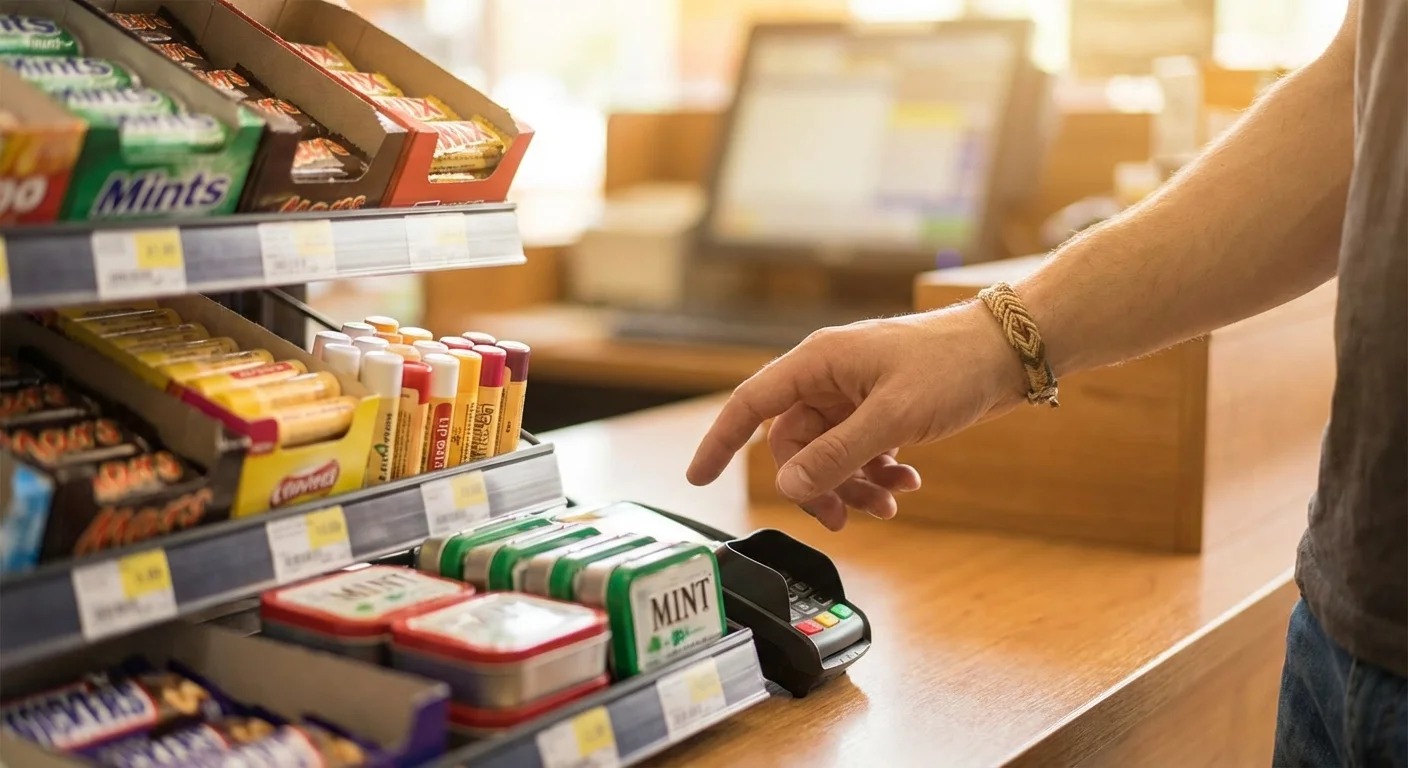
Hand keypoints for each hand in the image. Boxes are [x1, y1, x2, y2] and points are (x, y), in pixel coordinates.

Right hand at [686, 301, 1026, 529]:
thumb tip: (789, 486)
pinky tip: (907, 482)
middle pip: (794, 443)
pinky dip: (877, 473)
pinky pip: (860, 450)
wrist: (1012, 350)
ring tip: (890, 504)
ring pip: (830, 453)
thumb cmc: (953, 365)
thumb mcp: (892, 417)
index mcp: (818, 362)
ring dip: (853, 485)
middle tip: (847, 519)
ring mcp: (857, 393)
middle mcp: (830, 376)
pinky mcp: (883, 407)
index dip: (720, 441)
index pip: (751, 404)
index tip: (698, 478)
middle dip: (817, 485)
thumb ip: (837, 454)